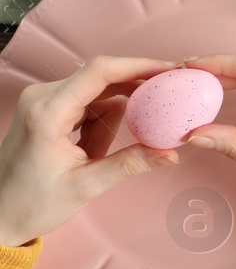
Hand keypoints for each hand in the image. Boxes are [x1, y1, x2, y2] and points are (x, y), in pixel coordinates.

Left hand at [0, 56, 181, 246]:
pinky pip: (88, 103)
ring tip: (94, 155)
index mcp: (47, 113)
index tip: (171, 70)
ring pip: (99, 94)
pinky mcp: (47, 107)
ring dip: (110, 121)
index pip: (100, 71)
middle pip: (104, 81)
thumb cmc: (31, 203)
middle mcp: (41, 97)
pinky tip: (90, 149)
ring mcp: (43, 100)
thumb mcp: (86, 186)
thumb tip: (170, 153)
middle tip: (159, 115)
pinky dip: (99, 123)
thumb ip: (130, 164)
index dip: (139, 65)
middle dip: (131, 99)